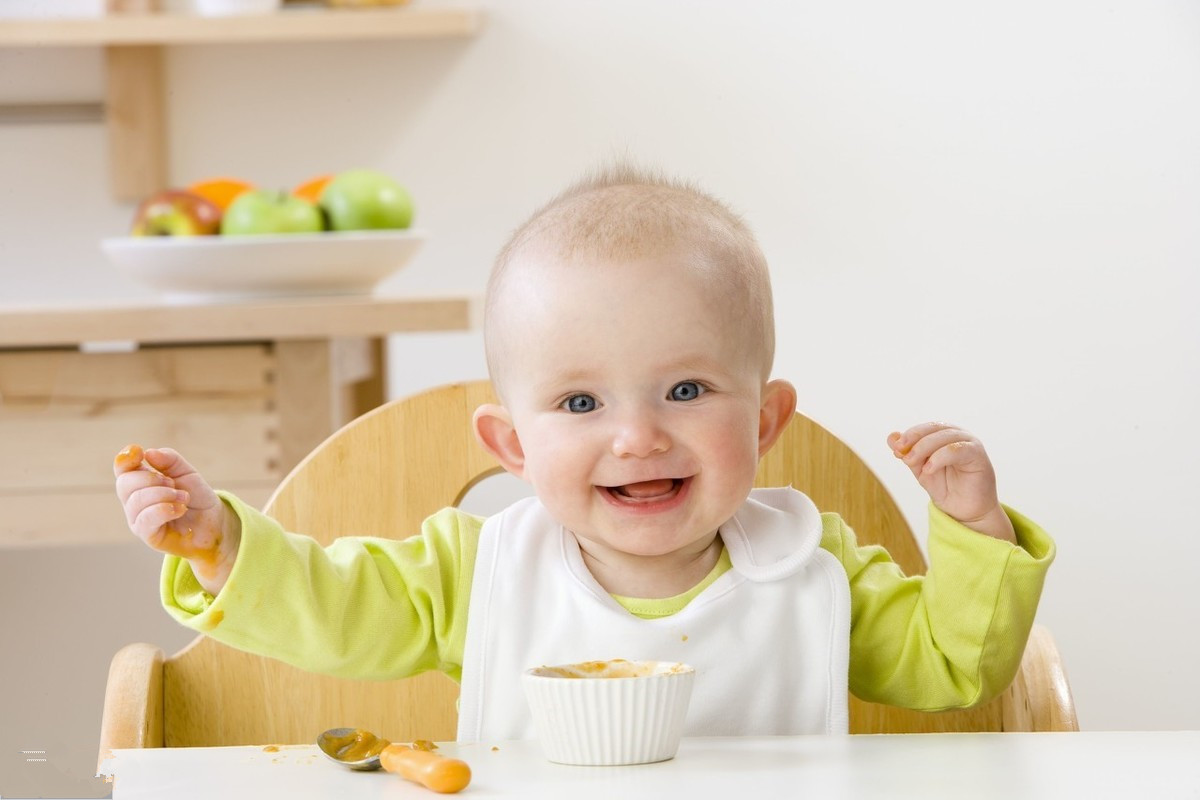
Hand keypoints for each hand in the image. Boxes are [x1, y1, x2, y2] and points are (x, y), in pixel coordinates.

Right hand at [113, 444, 240, 594]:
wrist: (213, 522)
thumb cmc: (196, 497)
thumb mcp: (186, 472)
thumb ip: (170, 460)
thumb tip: (149, 453)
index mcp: (140, 483)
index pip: (122, 469)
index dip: (126, 458)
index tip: (138, 451)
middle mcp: (134, 501)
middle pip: (125, 483)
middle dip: (151, 479)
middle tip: (173, 484)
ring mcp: (138, 520)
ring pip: (136, 501)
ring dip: (164, 494)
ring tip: (183, 498)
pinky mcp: (148, 536)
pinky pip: (146, 520)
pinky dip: (164, 509)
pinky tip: (180, 508)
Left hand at [887, 423, 1015, 542]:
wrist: (964, 511)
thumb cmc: (945, 488)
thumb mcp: (921, 470)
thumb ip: (908, 454)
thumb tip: (891, 436)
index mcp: (943, 436)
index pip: (924, 428)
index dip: (908, 436)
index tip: (895, 449)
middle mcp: (957, 435)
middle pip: (933, 428)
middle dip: (914, 439)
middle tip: (900, 453)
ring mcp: (969, 443)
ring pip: (944, 436)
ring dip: (924, 447)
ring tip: (911, 462)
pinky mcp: (978, 455)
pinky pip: (957, 449)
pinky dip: (940, 457)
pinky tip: (928, 469)